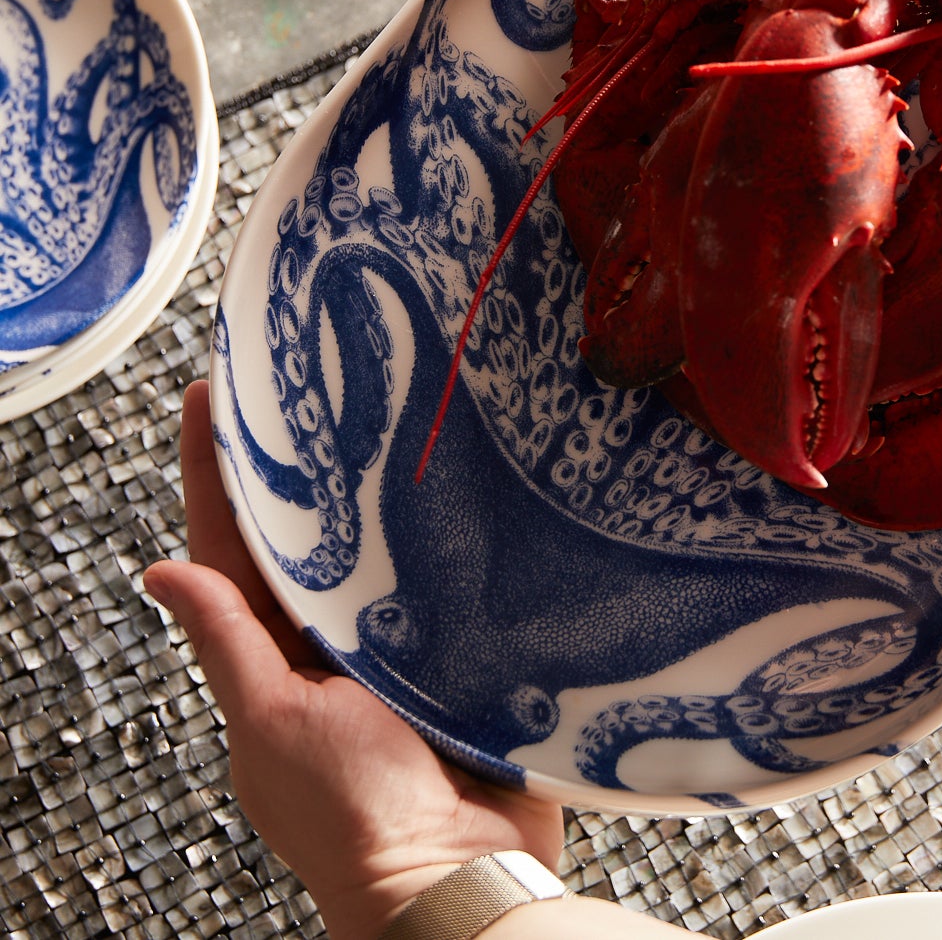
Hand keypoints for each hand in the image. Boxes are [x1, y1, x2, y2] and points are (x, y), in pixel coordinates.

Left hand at [142, 381, 563, 939]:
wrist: (459, 876)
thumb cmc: (357, 816)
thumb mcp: (277, 722)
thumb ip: (231, 644)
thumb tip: (162, 572)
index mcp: (274, 660)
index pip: (231, 547)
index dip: (217, 471)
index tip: (210, 398)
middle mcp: (331, 646)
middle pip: (306, 537)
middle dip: (299, 465)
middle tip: (301, 384)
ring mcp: (398, 649)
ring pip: (378, 552)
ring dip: (376, 493)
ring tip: (377, 414)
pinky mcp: (459, 657)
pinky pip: (449, 585)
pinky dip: (447, 541)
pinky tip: (458, 490)